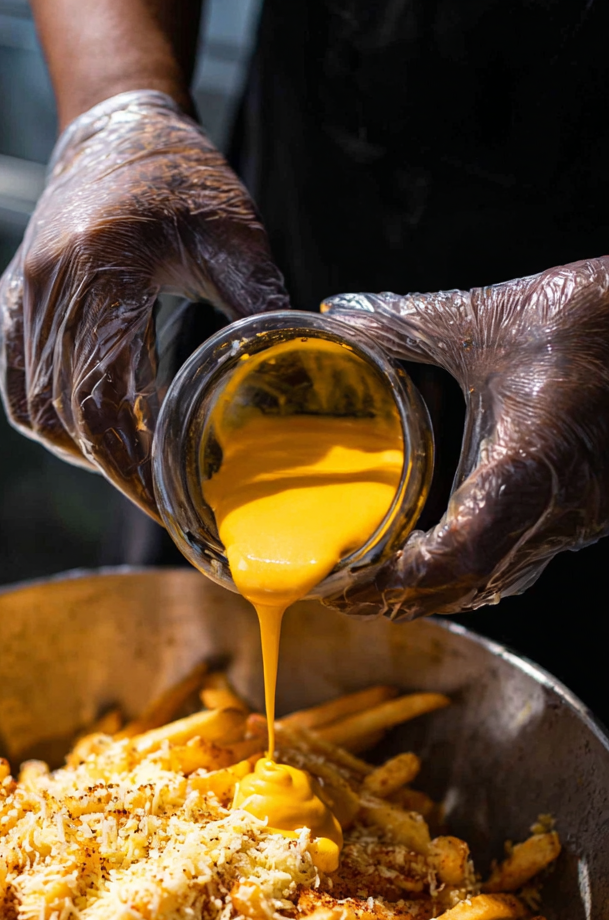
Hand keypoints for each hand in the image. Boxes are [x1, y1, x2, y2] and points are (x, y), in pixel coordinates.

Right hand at [0, 89, 286, 516]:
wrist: (117, 127)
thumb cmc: (180, 177)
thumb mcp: (235, 234)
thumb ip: (261, 300)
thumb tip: (297, 369)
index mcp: (102, 270)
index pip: (103, 398)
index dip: (131, 463)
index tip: (167, 500)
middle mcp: (48, 286)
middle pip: (65, 414)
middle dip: (113, 467)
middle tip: (160, 496)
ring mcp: (21, 296)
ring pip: (33, 407)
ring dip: (78, 448)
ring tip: (128, 465)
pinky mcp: (10, 302)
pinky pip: (15, 382)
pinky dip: (47, 419)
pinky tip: (87, 431)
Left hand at [320, 258, 608, 616]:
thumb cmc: (597, 320)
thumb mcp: (488, 319)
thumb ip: (405, 324)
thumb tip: (340, 318)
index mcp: (525, 473)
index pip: (451, 559)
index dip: (393, 581)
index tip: (343, 582)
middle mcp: (555, 513)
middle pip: (467, 588)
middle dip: (400, 598)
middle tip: (342, 590)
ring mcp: (577, 520)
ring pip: (496, 582)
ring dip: (435, 589)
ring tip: (376, 577)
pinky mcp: (586, 513)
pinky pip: (521, 560)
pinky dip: (471, 566)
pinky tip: (439, 547)